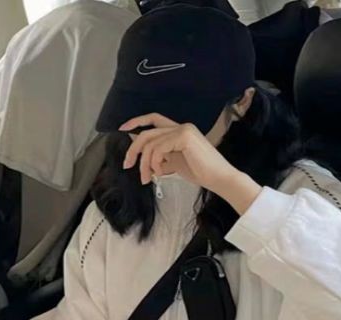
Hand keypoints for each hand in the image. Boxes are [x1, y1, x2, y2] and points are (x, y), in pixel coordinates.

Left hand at [120, 113, 261, 214]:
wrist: (219, 178)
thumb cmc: (200, 172)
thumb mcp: (174, 161)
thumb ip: (159, 154)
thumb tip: (140, 151)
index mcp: (179, 130)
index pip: (154, 119)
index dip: (136, 121)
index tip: (122, 129)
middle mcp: (181, 126)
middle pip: (147, 133)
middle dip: (133, 150)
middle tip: (127, 165)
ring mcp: (183, 130)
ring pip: (150, 143)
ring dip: (144, 164)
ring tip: (148, 178)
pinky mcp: (184, 136)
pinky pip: (158, 149)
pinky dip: (155, 163)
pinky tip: (161, 173)